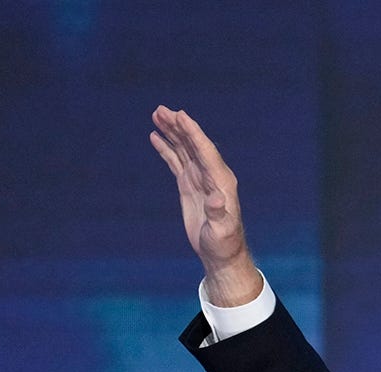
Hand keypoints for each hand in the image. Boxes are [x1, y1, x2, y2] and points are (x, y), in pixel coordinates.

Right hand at [149, 106, 262, 305]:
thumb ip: (219, 214)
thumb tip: (216, 199)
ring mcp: (200, 179)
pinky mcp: (190, 185)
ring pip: (184, 149)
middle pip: (194, 144)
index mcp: (222, 181)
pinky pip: (177, 162)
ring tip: (156, 115)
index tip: (180, 115)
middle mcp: (212, 175)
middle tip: (162, 110)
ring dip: (171, 132)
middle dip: (179, 126)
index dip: (193, 133)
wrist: (220, 253)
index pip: (206, 151)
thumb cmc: (224, 243)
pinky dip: (167, 149)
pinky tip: (156, 136)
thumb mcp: (222, 230)